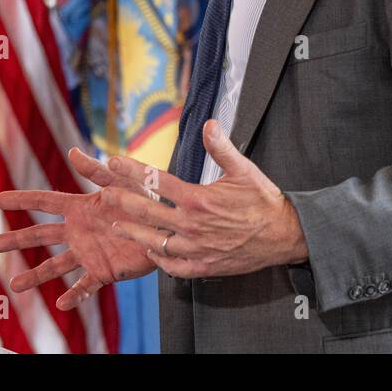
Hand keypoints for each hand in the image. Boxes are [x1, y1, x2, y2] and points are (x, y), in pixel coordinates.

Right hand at [0, 147, 161, 310]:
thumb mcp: (121, 181)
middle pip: (41, 236)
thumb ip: (97, 171)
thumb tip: (72, 152)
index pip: (45, 202)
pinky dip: (74, 296)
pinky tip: (61, 304)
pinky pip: (86, 286)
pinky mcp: (105, 271)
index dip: (21, 199)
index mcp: (81, 208)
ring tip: (14, 286)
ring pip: (56, 266)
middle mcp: (80, 231)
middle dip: (17, 239)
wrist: (168, 226)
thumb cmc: (146, 199)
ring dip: (36, 275)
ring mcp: (89, 252)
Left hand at [104, 119, 308, 278]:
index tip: (113, 163)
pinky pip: (174, 267)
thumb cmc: (264, 200)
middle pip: (148, 212)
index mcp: (198, 198)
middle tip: (105, 193)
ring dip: (134, 233)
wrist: (285, 235)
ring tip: (115, 225)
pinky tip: (150, 251)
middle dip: (123, 201)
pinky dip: (159, 260)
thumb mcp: (244, 169)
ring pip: (156, 242)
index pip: (157, 182)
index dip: (132, 171)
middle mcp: (193, 225)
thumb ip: (222, 147)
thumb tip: (209, 123)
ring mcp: (197, 248)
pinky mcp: (205, 266)